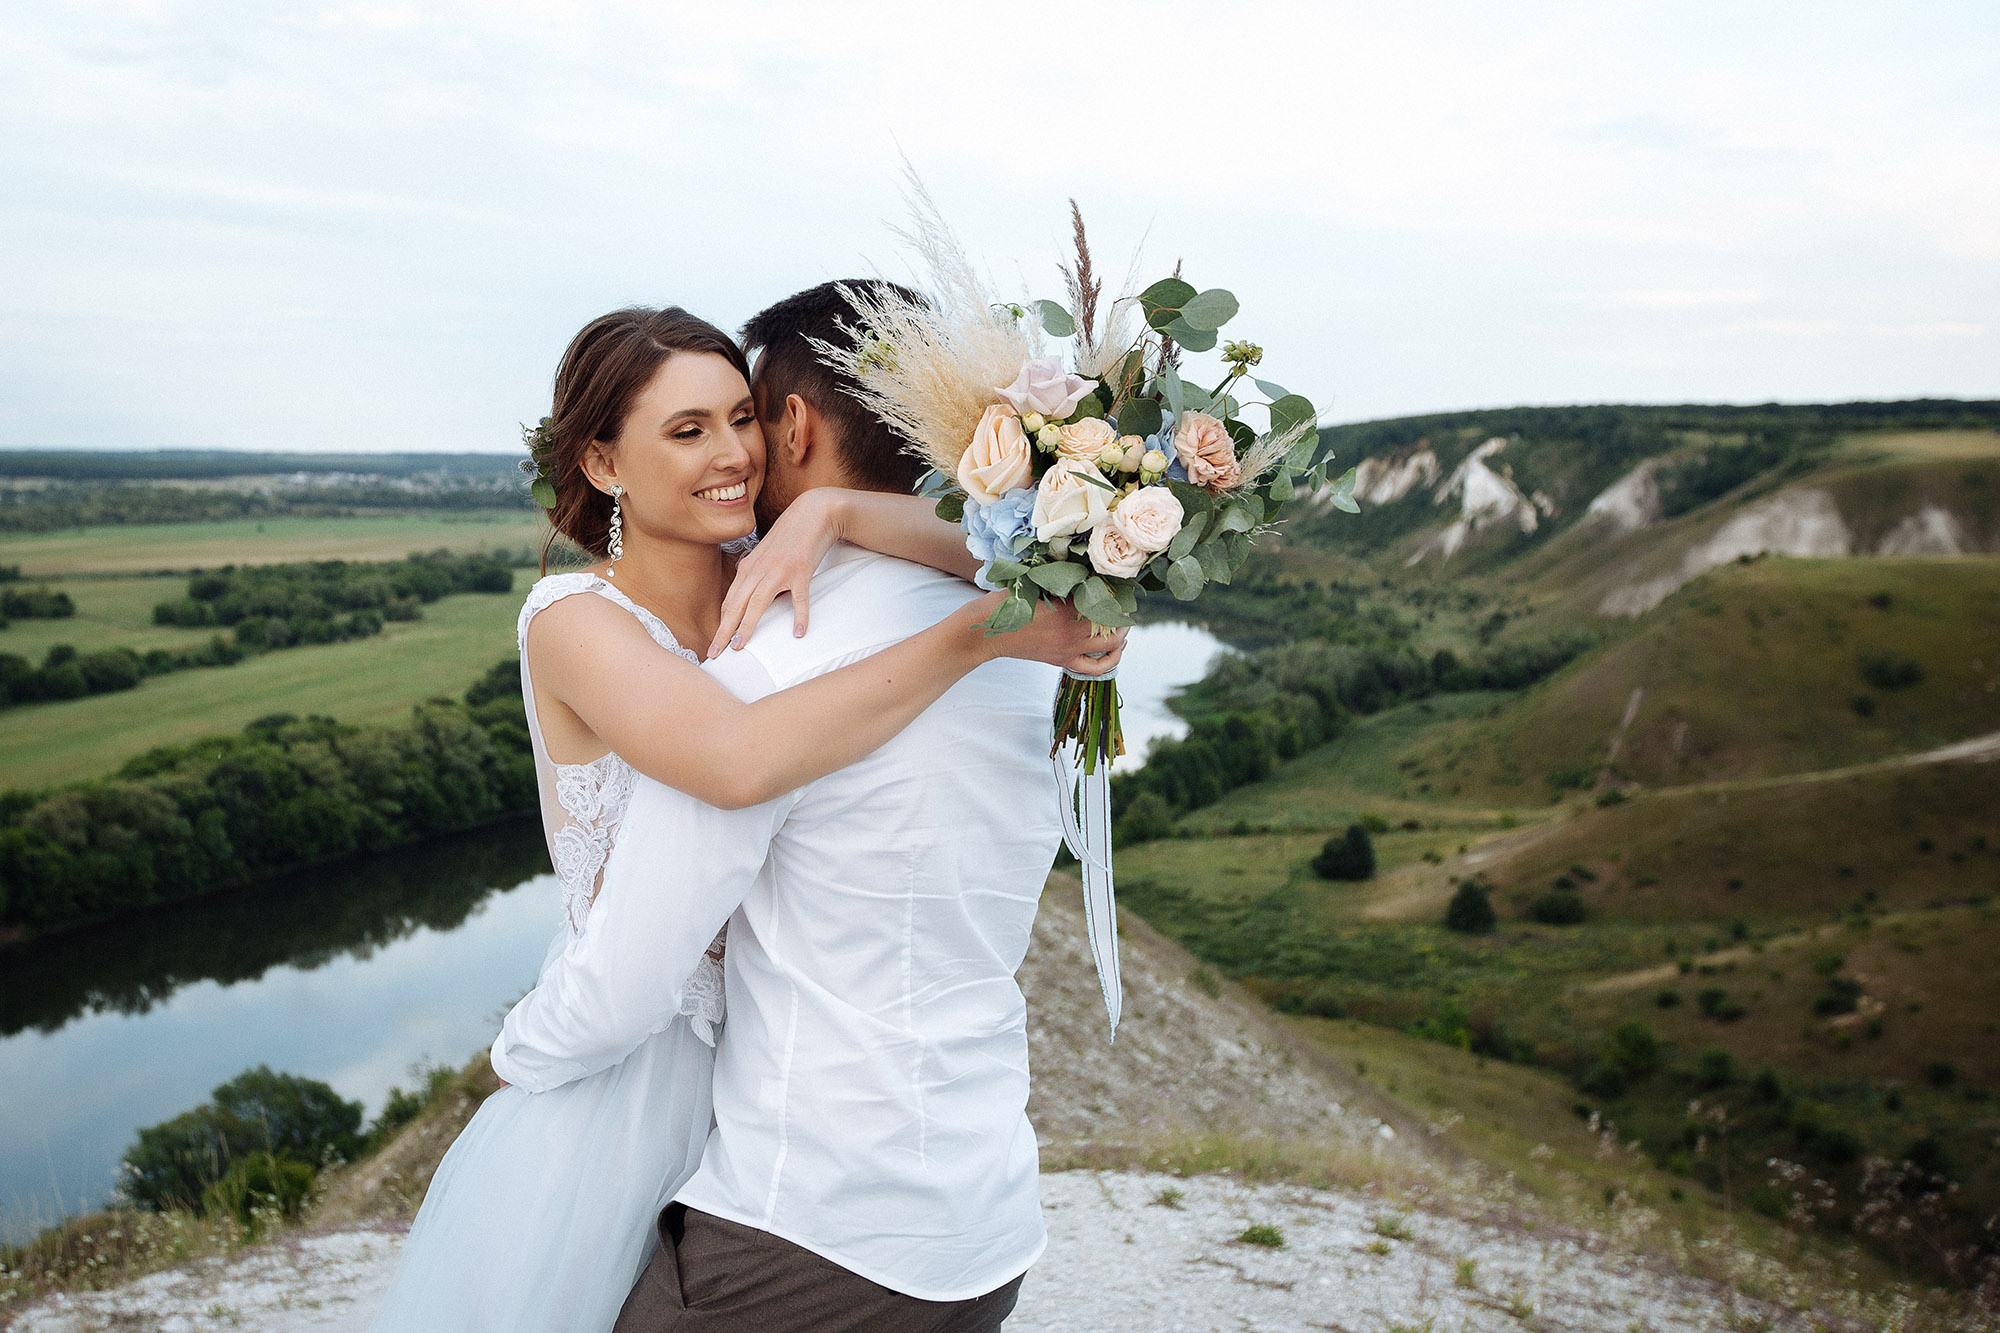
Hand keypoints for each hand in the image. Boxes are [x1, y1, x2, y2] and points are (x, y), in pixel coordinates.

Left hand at [708, 489, 843, 658]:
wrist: (813, 513)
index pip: (729, 602)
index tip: (715, 645)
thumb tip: (750, 601)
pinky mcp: (800, 570)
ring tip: (740, 647)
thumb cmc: (790, 537)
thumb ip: (756, 576)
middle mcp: (759, 569)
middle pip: (736, 605)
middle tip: (715, 654)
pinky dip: (799, 616)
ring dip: (747, 626)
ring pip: (758, 603)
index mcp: (748, 567)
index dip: (721, 625)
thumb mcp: (766, 556)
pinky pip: (799, 598)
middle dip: (724, 631)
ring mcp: (779, 570)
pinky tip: (798, 633)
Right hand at [974, 593, 1128, 675]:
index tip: (1119, 586)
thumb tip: (1080, 570)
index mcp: (1063, 608)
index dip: (1115, 592)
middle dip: (1122, 614)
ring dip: (1121, 635)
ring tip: (1122, 626)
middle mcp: (1070, 631)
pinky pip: (1095, 668)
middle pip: (1111, 623)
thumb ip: (1055, 578)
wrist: (986, 632)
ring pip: (1109, 646)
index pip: (1101, 599)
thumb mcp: (1030, 583)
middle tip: (1124, 606)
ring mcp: (1067, 648)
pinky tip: (1116, 651)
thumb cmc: (1004, 603)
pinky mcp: (1062, 660)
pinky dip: (1110, 661)